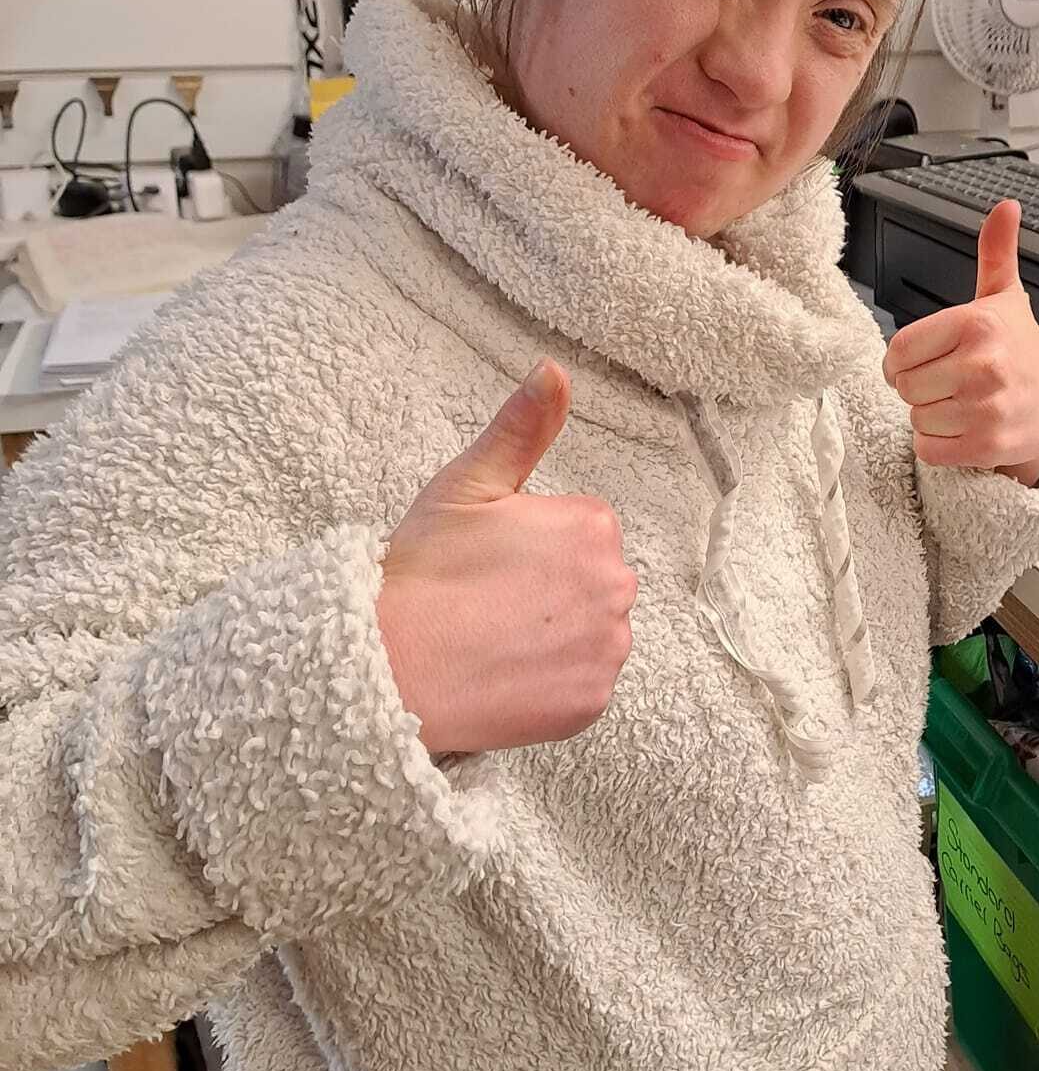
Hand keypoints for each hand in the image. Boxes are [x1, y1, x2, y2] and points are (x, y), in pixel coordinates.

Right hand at [375, 359, 636, 754]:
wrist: (390, 666)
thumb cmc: (424, 571)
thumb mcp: (468, 484)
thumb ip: (522, 426)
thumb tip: (554, 368)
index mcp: (592, 524)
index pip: (581, 531)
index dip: (531, 546)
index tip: (490, 561)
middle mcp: (617, 583)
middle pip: (593, 582)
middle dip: (552, 589)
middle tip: (488, 601)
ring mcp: (608, 648)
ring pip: (592, 633)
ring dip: (556, 636)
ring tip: (494, 638)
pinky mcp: (593, 701)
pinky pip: (584, 684)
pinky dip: (553, 683)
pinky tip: (507, 674)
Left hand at [882, 199, 1038, 486]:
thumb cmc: (1022, 353)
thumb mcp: (1006, 299)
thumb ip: (996, 253)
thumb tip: (1006, 207)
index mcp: (977, 323)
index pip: (898, 350)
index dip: (901, 363)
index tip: (922, 363)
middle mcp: (982, 363)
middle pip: (905, 387)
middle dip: (920, 391)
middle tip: (951, 386)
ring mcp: (987, 406)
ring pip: (916, 420)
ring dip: (931, 419)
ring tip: (963, 407)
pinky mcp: (989, 445)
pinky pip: (929, 449)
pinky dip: (938, 447)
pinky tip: (965, 431)